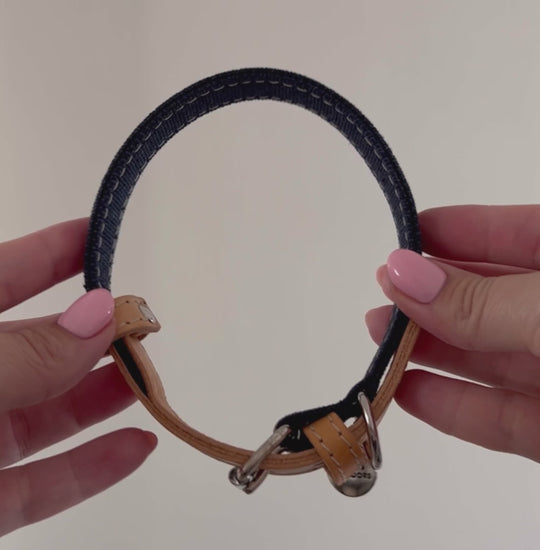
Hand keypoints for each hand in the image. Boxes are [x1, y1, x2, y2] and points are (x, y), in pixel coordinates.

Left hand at [0, 219, 155, 535]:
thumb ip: (24, 355)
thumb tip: (101, 313)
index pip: (2, 277)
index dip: (54, 251)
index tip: (103, 231)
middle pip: (42, 349)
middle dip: (96, 332)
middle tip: (147, 322)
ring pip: (48, 415)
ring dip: (105, 398)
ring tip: (152, 380)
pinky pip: (43, 486)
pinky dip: (92, 468)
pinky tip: (138, 446)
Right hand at [366, 205, 539, 466]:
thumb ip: (480, 300)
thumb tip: (402, 273)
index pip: (516, 234)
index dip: (456, 230)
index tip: (401, 235)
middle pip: (493, 300)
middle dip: (433, 295)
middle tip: (381, 293)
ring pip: (489, 359)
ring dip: (430, 350)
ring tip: (378, 338)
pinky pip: (501, 418)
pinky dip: (452, 407)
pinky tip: (405, 392)